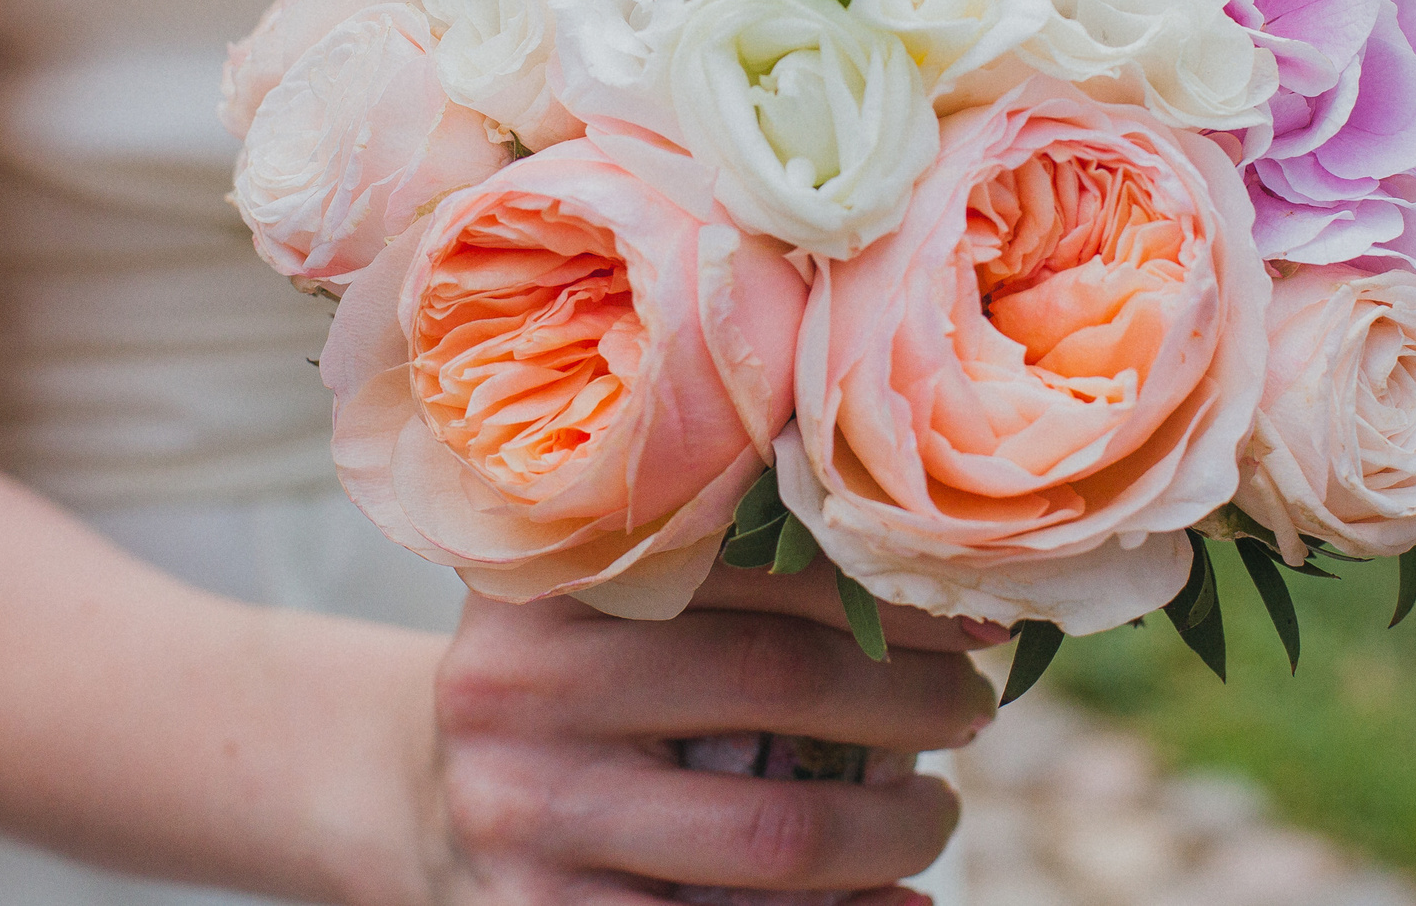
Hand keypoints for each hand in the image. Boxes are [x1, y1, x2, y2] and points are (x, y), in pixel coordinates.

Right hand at [410, 575, 998, 904]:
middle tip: (974, 709)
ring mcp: (526, 812)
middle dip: (912, 701)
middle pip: (776, 683)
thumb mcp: (609, 584)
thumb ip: (721, 545)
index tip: (977, 611)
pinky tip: (901, 903)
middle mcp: (521, 682)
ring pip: (772, 834)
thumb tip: (930, 548)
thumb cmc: (578, 666)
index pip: (756, 560)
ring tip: (937, 810)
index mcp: (553, 571)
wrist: (437, 791)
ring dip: (896, 827)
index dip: (885, 587)